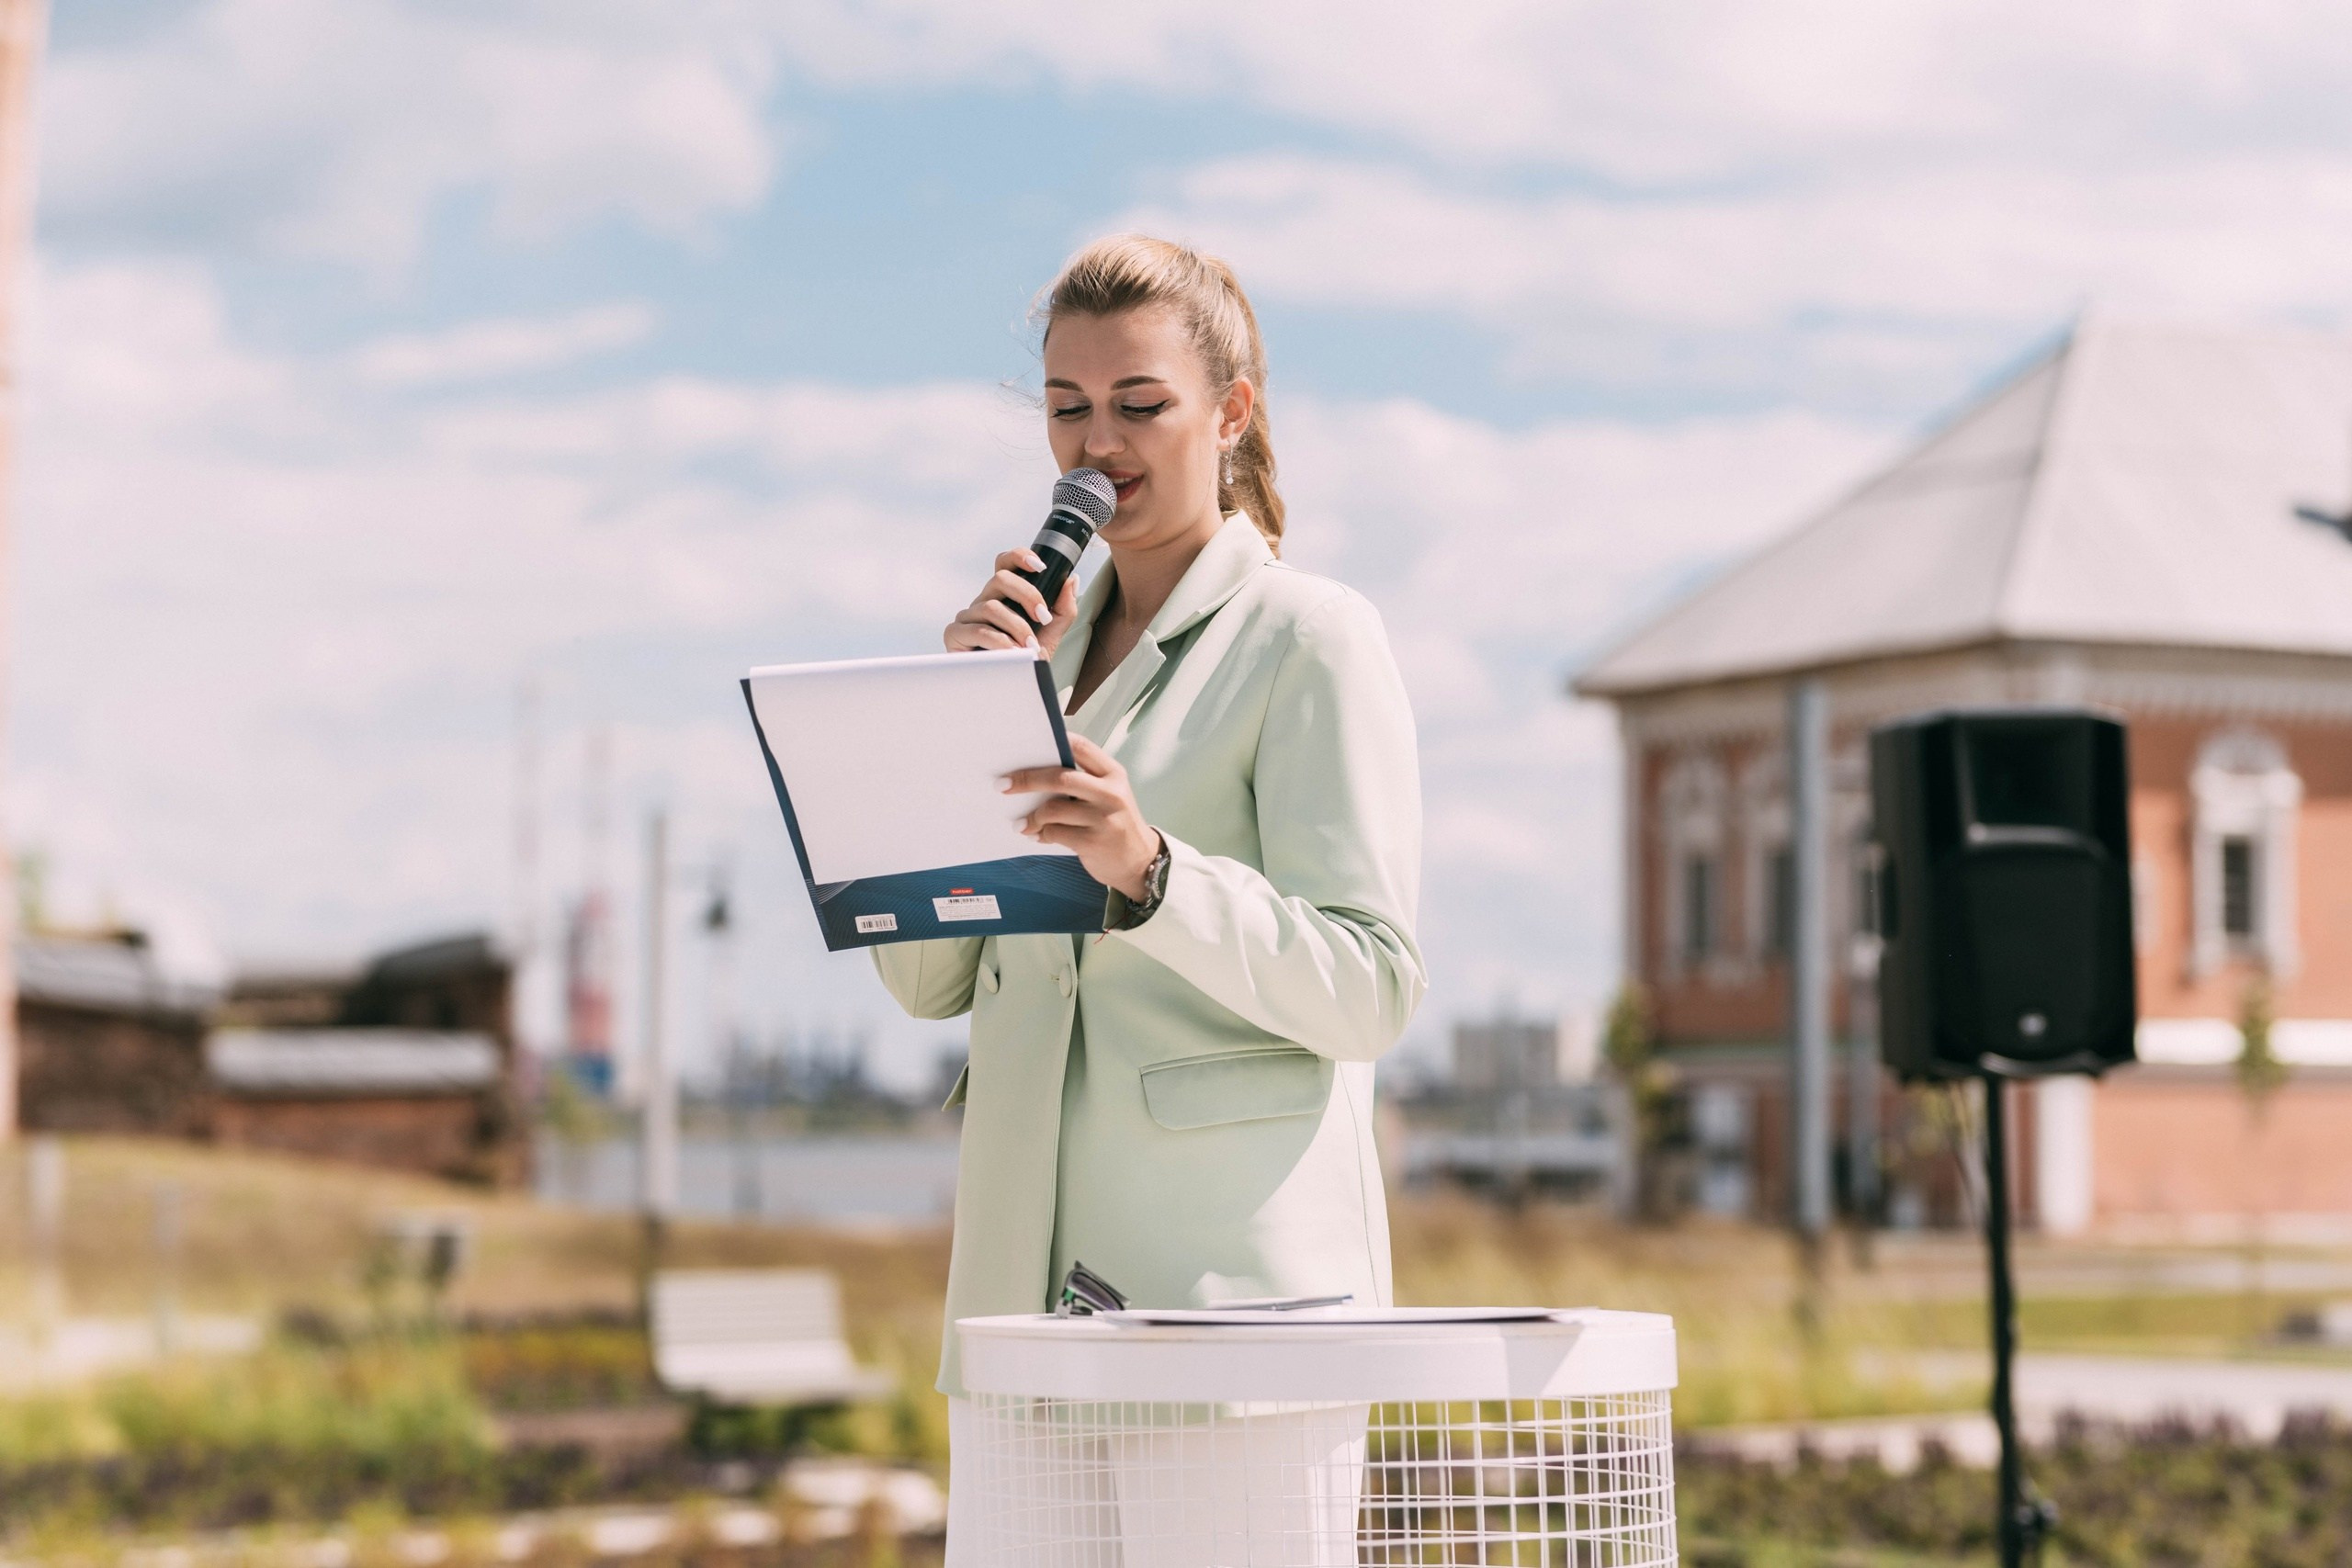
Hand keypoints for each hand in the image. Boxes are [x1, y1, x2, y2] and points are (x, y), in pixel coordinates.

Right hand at [945, 550, 1079, 653]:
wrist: (1011, 689)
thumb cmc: (1026, 660)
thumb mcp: (1052, 633)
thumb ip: (1063, 608)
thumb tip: (1071, 580)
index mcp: (1004, 596)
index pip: (1005, 564)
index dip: (1019, 557)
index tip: (1040, 567)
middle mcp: (984, 601)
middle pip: (1000, 579)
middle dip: (1027, 595)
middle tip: (1042, 617)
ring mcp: (967, 617)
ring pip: (991, 607)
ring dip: (1016, 627)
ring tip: (1029, 647)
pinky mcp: (955, 634)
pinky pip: (978, 630)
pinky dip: (1000, 642)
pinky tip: (1012, 653)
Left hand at [1006, 736, 1160, 899]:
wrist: (1141, 861)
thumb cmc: (1116, 823)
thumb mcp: (1110, 795)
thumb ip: (1083, 780)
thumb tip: (1035, 773)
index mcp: (1114, 774)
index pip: (1081, 747)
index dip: (1053, 742)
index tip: (1026, 744)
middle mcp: (1110, 793)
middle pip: (1060, 777)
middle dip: (1026, 779)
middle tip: (1003, 784)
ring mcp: (1103, 818)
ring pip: (1052, 809)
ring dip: (1032, 816)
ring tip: (1022, 823)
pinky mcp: (1093, 842)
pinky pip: (1055, 833)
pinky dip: (1040, 834)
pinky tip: (1036, 835)